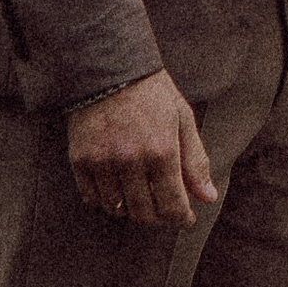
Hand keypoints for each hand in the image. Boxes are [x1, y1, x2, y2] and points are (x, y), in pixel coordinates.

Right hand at [67, 69, 217, 226]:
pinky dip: (104, 201)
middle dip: (158, 218)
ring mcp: (103, 162)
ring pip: (117, 209)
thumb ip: (195, 161)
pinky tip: (115, 190)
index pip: (172, 206)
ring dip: (130, 210)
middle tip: (163, 210)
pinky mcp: (80, 160)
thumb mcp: (182, 120)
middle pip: (144, 214)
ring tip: (140, 198)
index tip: (185, 219)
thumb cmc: (152, 93)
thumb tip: (208, 197)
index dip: (181, 218)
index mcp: (162, 151)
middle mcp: (131, 161)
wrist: (109, 67)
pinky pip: (91, 198)